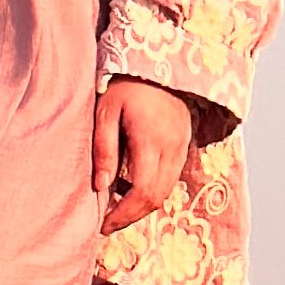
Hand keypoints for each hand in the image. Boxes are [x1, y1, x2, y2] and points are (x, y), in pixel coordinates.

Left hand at [92, 77, 196, 232]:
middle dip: (132, 216)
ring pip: (167, 191)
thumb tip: (101, 187)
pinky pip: (171, 178)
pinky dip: (153, 190)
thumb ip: (104, 149)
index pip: (143, 192)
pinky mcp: (184, 143)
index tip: (104, 224)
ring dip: (143, 205)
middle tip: (108, 222)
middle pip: (157, 198)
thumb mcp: (105, 111)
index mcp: (151, 140)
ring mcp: (182, 146)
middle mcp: (172, 148)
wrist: (159, 61)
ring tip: (118, 209)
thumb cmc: (125, 84)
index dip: (124, 214)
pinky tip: (132, 188)